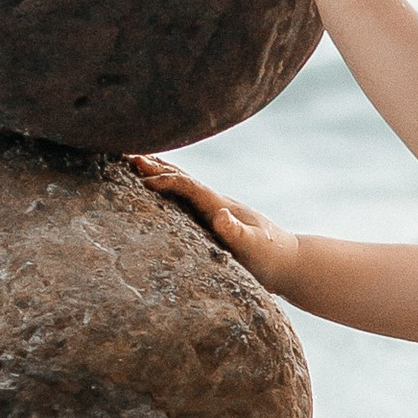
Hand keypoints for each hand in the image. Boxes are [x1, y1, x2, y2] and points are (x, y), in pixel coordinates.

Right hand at [131, 155, 301, 293]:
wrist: (291, 262)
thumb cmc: (273, 258)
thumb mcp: (256, 248)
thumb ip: (238, 233)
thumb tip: (221, 216)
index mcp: (222, 206)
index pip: (190, 186)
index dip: (167, 181)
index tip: (142, 181)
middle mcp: (217, 203)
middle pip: (183, 177)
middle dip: (157, 167)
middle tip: (127, 156)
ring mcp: (216, 210)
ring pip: (184, 184)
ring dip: (161, 172)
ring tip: (135, 161)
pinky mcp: (215, 221)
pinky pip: (187, 199)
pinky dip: (169, 188)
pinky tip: (158, 188)